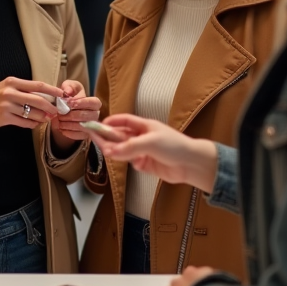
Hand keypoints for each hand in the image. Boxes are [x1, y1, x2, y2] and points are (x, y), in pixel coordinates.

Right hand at [0, 78, 66, 139]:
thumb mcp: (5, 88)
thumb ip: (22, 90)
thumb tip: (43, 95)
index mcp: (12, 82)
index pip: (37, 85)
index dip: (52, 90)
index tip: (61, 94)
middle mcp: (10, 92)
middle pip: (38, 99)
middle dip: (51, 106)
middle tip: (57, 110)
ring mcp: (7, 105)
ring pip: (32, 112)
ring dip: (42, 117)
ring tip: (46, 118)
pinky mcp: (4, 117)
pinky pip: (24, 122)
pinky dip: (32, 124)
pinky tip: (35, 124)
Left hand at [51, 80, 102, 145]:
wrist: (65, 110)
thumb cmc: (70, 96)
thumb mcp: (68, 87)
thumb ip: (68, 86)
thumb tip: (67, 92)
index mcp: (94, 102)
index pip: (93, 102)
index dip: (82, 103)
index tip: (69, 103)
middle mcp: (95, 114)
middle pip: (87, 116)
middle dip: (71, 115)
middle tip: (59, 113)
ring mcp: (91, 126)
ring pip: (82, 126)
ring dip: (68, 124)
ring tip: (58, 121)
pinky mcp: (85, 135)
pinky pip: (78, 136)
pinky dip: (68, 132)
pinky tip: (60, 128)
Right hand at [88, 114, 218, 193]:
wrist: (191, 164)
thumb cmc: (175, 146)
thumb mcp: (150, 143)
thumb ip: (129, 147)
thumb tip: (110, 151)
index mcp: (145, 126)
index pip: (124, 120)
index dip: (111, 122)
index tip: (98, 125)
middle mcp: (143, 137)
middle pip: (121, 136)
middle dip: (108, 138)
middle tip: (95, 140)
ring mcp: (144, 151)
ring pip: (124, 150)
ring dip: (117, 152)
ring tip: (109, 153)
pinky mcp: (147, 164)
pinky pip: (132, 162)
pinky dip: (130, 163)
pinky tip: (136, 163)